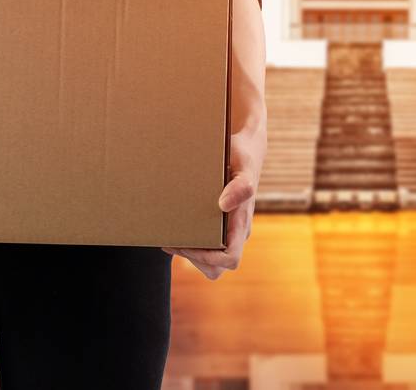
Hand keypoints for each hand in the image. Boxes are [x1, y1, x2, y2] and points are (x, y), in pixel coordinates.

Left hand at [163, 123, 263, 279]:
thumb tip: (224, 204)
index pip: (230, 259)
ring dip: (190, 255)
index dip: (208, 259)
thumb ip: (240, 187)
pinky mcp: (219, 224)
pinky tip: (173, 233)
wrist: (245, 148)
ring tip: (171, 240)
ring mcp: (229, 230)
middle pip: (217, 268)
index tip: (189, 244)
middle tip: (175, 243)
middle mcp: (237, 231)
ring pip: (210, 262)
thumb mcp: (243, 167)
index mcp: (242, 224)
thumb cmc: (242, 157)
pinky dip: (189, 245)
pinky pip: (206, 247)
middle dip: (194, 260)